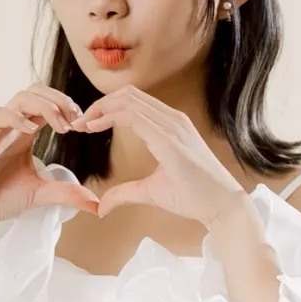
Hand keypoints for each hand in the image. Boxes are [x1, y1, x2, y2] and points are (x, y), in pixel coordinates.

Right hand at [0, 84, 100, 237]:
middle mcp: (11, 126)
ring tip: (60, 125)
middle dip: (59, 99)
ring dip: (44, 106)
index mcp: (24, 133)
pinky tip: (32, 131)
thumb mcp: (40, 195)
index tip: (83, 124)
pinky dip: (16, 118)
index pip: (46, 104)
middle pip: (34, 92)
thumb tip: (96, 205)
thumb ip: (66, 194)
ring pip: (19, 98)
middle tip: (76, 118)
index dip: (66, 107)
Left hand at [68, 87, 248, 227]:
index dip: (105, 109)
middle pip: (128, 95)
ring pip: (129, 100)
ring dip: (101, 108)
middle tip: (79, 122)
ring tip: (83, 123)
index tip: (86, 125)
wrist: (221, 206)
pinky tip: (94, 127)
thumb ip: (126, 193)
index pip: (132, 103)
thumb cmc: (194, 197)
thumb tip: (102, 206)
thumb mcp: (151, 192)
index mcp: (170, 126)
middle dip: (99, 105)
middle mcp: (172, 119)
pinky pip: (135, 115)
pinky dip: (110, 116)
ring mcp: (173, 126)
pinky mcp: (171, 138)